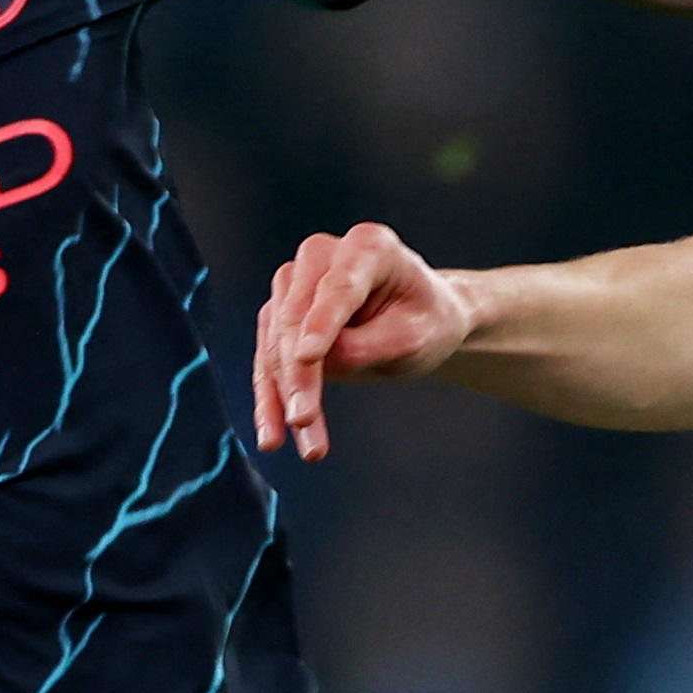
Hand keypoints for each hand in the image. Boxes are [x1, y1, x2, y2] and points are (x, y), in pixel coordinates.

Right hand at [248, 223, 483, 459]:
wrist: (420, 320)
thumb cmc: (426, 321)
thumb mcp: (414, 337)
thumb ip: (367, 346)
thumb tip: (317, 363)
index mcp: (368, 246)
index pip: (339, 287)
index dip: (321, 324)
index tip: (307, 358)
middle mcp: (323, 255)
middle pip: (297, 317)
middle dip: (298, 375)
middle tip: (304, 422)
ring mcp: (295, 283)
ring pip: (274, 342)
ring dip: (281, 397)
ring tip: (303, 445)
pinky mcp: (281, 314)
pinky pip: (267, 358)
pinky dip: (270, 398)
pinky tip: (272, 433)